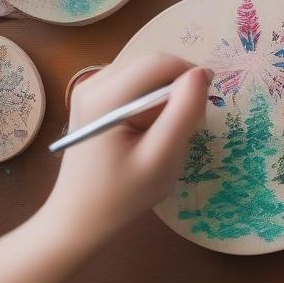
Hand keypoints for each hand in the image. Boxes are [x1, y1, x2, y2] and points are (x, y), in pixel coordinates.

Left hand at [41, 53, 210, 250]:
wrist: (79, 220)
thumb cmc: (122, 195)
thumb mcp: (161, 158)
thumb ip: (183, 112)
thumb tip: (201, 74)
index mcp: (105, 96)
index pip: (160, 62)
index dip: (190, 75)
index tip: (205, 106)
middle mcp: (92, 83)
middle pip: (151, 63)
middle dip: (177, 86)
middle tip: (186, 124)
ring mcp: (89, 89)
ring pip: (145, 72)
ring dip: (165, 94)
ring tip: (167, 132)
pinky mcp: (93, 99)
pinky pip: (134, 84)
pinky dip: (151, 100)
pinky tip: (149, 130)